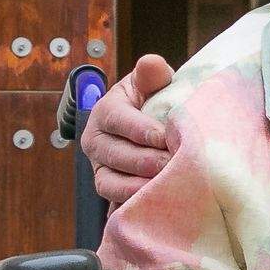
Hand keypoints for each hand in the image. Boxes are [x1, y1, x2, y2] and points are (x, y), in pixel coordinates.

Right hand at [83, 55, 174, 205]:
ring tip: (166, 186)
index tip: (167, 137)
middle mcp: (96, 141)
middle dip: (145, 161)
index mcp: (106, 112)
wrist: (152, 125)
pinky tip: (156, 205)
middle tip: (173, 165)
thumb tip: (152, 64)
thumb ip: (153, 75)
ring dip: (138, 186)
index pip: (119, 120)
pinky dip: (133, 204)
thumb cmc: (154, 102)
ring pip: (111, 182)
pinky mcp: (110, 189)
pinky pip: (115, 201)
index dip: (142, 130)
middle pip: (115, 154)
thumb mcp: (153, 84)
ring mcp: (101, 168)